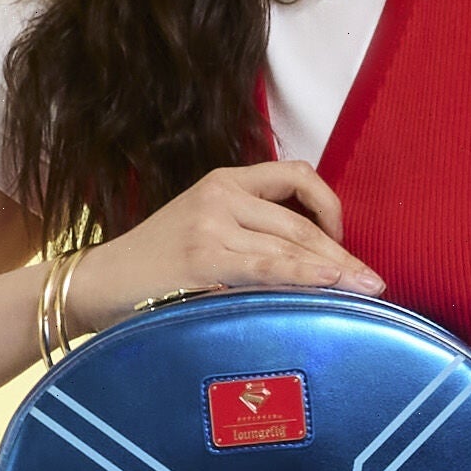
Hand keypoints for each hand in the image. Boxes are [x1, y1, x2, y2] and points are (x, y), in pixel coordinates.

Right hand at [66, 162, 384, 332]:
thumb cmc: (153, 270)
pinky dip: (303, 275)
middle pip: (300, 221)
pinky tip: (329, 283)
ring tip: (364, 291)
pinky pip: (267, 267)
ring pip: (290, 245)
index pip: (296, 179)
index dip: (330, 208)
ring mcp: (212, 224)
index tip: (345, 245)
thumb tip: (310, 263)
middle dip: (341, 254)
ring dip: (333, 271)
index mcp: (224, 180)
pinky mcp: (204, 257)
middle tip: (373, 283)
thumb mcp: (203, 231)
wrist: (97, 284)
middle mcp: (221, 194)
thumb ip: (249, 233)